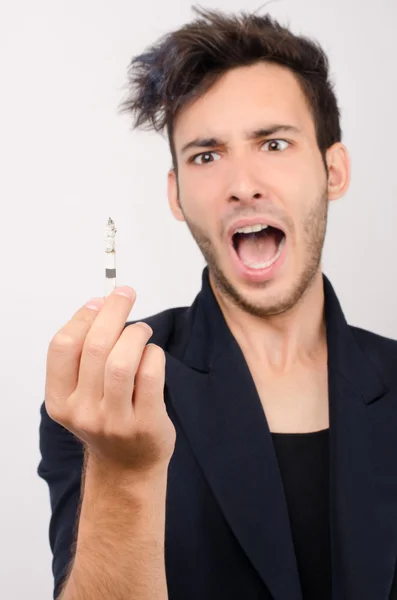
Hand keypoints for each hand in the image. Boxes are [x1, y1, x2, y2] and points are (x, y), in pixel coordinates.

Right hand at [45, 286, 175, 479]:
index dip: (82, 317)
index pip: (62, 347)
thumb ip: (85, 356)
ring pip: (122, 360)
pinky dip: (153, 354)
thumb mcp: (81, 394)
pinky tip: (152, 354)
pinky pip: (150, 375)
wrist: (127, 466)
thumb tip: (98, 305)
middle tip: (125, 295)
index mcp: (60, 400)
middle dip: (113, 311)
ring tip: (142, 330)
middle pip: (95, 347)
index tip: (98, 300)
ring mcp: (114, 420)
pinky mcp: (144, 423)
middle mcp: (82, 411)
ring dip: (135, 333)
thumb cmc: (106, 418)